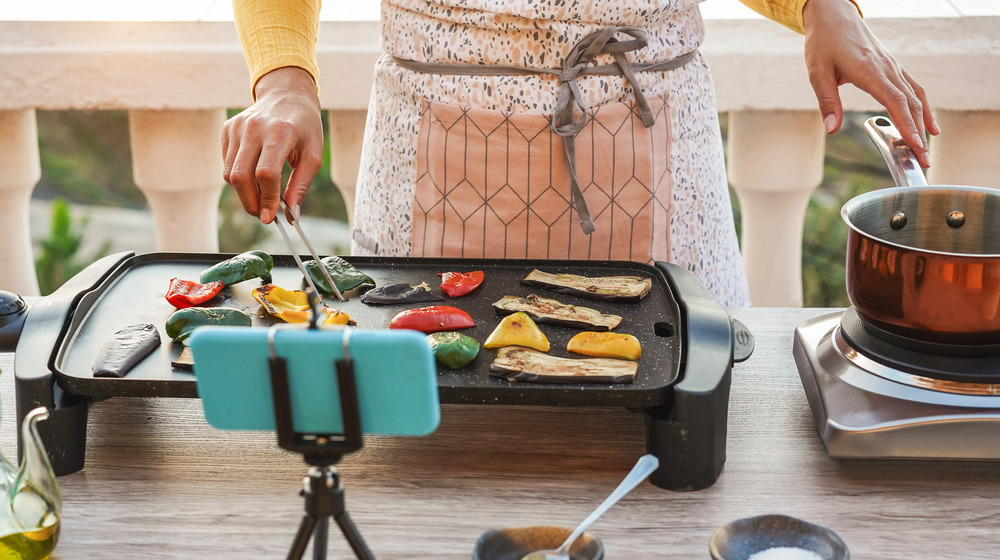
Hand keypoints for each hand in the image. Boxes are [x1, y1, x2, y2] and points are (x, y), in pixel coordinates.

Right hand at [222, 67, 323, 223]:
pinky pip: (227, 163)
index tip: (272, 217)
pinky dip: (239, 177)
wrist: (287, 95)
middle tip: (263, 215)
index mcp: (279, 132)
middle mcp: (254, 128)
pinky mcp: (227, 128)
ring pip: (229, 173)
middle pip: (241, 176)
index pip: (266, 173)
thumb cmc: (304, 127)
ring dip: (243, 193)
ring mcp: (237, 127)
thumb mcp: (313, 155)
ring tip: (261, 197)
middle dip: (251, 202)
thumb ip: (301, 185)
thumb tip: (292, 216)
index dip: (268, 199)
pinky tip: (254, 174)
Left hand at [802, 0, 938, 166]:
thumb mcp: (817, 73)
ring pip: (915, 96)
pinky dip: (922, 107)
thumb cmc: (824, 43)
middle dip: (918, 134)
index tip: (914, 145)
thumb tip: (831, 129)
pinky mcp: (893, 67)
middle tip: (923, 161)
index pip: (895, 101)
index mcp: (869, 71)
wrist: (834, 17)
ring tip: (927, 147)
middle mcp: (887, 69)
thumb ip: (827, 101)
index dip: (907, 124)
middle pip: (910, 104)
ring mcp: (893, 67)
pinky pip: (913, 88)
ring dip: (924, 123)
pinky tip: (927, 124)